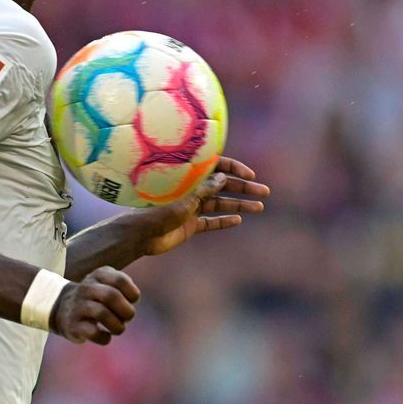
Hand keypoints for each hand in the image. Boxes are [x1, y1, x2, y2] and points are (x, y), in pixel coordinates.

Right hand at [50, 267, 139, 344]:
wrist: (61, 307)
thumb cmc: (95, 298)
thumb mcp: (107, 283)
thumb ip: (125, 288)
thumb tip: (131, 306)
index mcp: (98, 276)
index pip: (120, 280)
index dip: (132, 294)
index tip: (130, 301)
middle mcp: (86, 288)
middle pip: (112, 296)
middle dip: (127, 311)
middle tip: (127, 318)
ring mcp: (78, 306)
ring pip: (101, 313)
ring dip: (117, 326)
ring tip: (118, 329)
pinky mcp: (73, 325)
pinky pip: (92, 332)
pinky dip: (104, 338)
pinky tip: (106, 336)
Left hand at [129, 157, 269, 256]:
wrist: (137, 236)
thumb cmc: (154, 212)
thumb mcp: (182, 199)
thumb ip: (203, 190)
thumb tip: (223, 177)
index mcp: (187, 178)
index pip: (215, 167)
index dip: (234, 169)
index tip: (250, 176)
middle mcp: (190, 191)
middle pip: (222, 186)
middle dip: (244, 188)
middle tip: (264, 191)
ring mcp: (191, 208)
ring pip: (220, 204)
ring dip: (239, 205)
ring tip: (259, 207)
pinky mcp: (189, 225)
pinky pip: (211, 221)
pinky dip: (224, 221)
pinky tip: (238, 220)